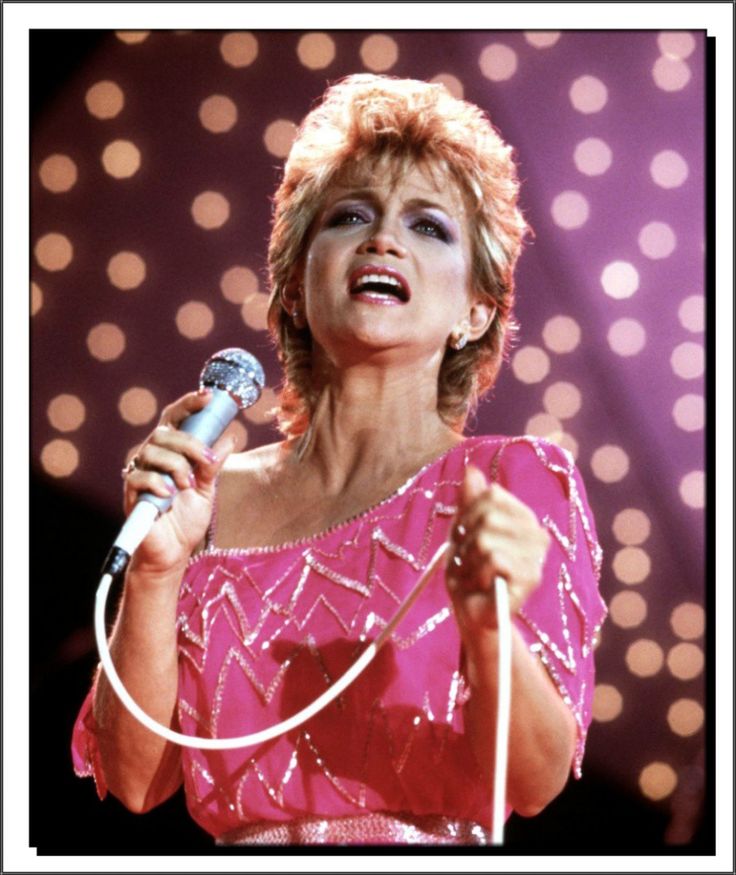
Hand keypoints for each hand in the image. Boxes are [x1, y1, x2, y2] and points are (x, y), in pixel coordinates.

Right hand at [121, 389, 235, 574]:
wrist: (173, 552)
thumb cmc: (187, 519)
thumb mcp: (208, 489)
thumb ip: (214, 465)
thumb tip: (230, 437)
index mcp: (171, 452)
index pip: (175, 419)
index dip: (189, 404)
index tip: (209, 397)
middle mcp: (152, 458)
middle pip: (163, 432)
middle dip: (188, 442)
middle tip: (206, 459)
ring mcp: (139, 474)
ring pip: (152, 450)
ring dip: (177, 465)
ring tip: (189, 485)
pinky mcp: (130, 493)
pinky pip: (139, 476)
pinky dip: (158, 481)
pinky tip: (171, 493)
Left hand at [446, 465, 549, 632]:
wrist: (471, 610)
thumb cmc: (468, 568)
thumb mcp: (463, 530)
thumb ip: (470, 500)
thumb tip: (472, 470)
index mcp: (524, 517)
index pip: (491, 494)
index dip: (467, 515)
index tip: (464, 536)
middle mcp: (537, 534)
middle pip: (487, 516)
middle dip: (465, 540)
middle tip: (466, 560)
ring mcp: (537, 557)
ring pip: (486, 539)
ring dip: (467, 560)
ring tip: (472, 574)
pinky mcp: (531, 579)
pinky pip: (494, 559)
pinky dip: (476, 573)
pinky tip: (481, 585)